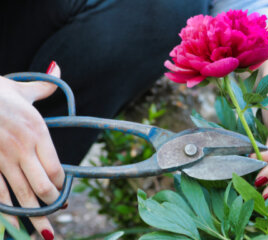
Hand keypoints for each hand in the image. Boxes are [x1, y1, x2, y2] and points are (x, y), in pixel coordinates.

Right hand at [0, 62, 63, 238]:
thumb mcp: (21, 89)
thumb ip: (44, 86)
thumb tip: (58, 69)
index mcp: (38, 132)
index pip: (57, 169)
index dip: (62, 185)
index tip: (62, 191)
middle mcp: (22, 149)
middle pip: (43, 188)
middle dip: (50, 205)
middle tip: (54, 213)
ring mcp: (1, 159)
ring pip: (22, 196)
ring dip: (32, 217)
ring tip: (42, 233)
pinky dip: (5, 211)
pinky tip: (12, 224)